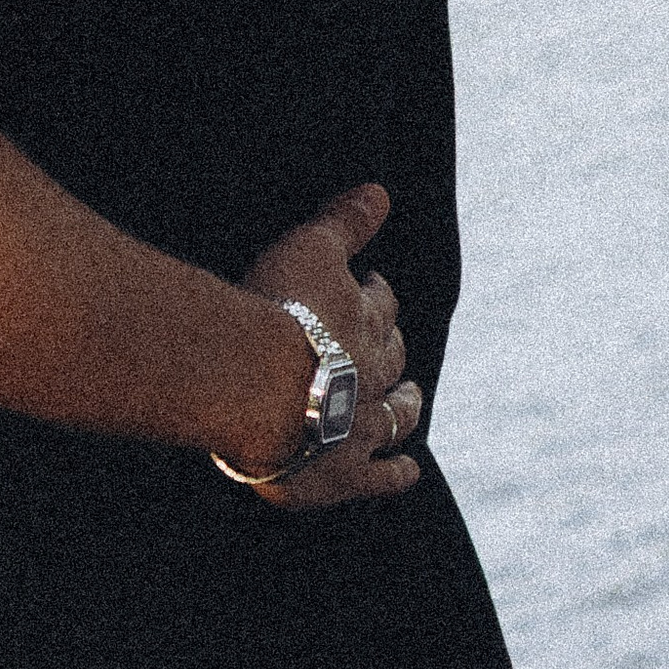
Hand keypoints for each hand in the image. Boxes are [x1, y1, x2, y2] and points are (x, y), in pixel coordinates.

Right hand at [235, 182, 420, 509]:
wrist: (256, 385)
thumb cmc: (277, 309)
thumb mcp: (310, 249)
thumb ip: (344, 222)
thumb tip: (381, 192)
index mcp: (365, 320)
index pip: (381, 304)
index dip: (377, 295)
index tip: (373, 287)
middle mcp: (373, 373)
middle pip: (393, 359)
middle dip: (395, 350)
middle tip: (395, 345)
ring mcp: (362, 426)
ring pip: (396, 416)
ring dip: (405, 407)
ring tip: (413, 401)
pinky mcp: (343, 473)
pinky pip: (381, 476)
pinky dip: (398, 473)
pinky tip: (410, 471)